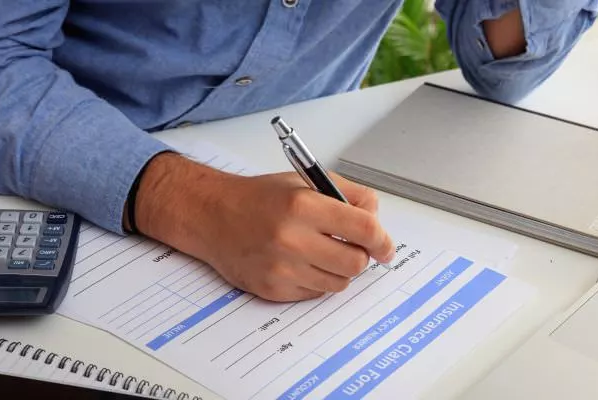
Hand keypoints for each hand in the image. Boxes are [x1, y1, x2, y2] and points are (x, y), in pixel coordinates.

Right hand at [128, 153, 395, 301]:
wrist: (212, 215)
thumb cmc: (259, 197)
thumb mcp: (305, 181)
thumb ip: (347, 194)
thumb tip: (375, 216)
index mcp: (304, 204)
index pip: (364, 229)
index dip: (382, 240)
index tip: (385, 247)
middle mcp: (292, 238)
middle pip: (355, 263)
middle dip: (361, 256)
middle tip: (352, 247)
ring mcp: (281, 267)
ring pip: (338, 283)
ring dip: (339, 270)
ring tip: (323, 252)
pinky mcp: (272, 289)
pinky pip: (314, 293)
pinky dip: (317, 280)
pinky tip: (302, 262)